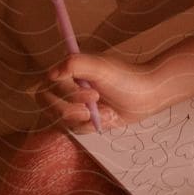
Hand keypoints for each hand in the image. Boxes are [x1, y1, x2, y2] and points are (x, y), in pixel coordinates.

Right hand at [31, 51, 163, 133]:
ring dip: (85, 118)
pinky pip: (76, 129)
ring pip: (62, 120)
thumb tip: (51, 73)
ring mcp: (75, 104)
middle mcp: (68, 87)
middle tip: (97, 101)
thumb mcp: (101, 67)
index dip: (63, 93)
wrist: (147, 96)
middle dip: (72, 108)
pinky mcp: (84, 119)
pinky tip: (107, 116)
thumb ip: (75, 64)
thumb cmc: (126, 78)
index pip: (46, 86)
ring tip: (105, 109)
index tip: (90, 92)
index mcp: (69, 71)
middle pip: (49, 106)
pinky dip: (92, 126)